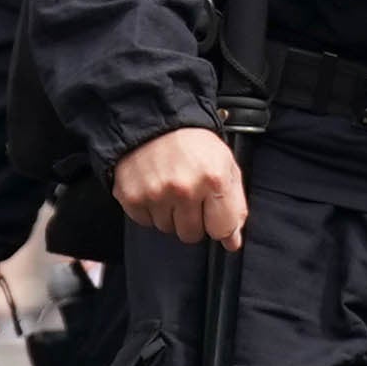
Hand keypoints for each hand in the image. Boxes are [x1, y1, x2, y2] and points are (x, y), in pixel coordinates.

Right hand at [113, 125, 247, 248]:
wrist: (155, 123)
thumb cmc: (195, 146)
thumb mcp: (227, 167)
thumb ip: (235, 206)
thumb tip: (232, 242)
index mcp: (214, 180)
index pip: (221, 230)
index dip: (219, 225)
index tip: (214, 216)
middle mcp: (184, 189)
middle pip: (192, 235)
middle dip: (193, 221)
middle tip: (190, 197)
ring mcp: (156, 194)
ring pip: (167, 229)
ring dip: (170, 215)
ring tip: (171, 189)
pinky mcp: (131, 197)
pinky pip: (145, 221)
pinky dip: (150, 210)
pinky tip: (154, 188)